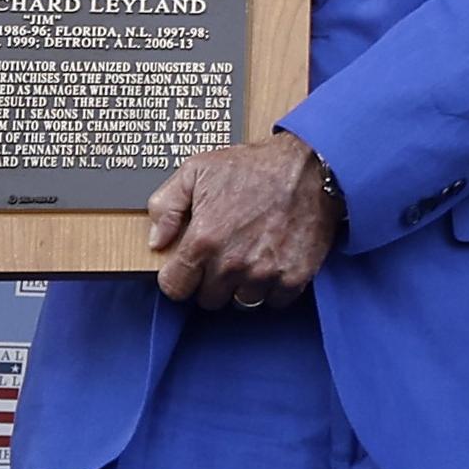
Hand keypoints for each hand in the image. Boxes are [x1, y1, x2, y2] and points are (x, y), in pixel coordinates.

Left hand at [145, 133, 339, 309]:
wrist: (311, 166)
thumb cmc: (254, 167)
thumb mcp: (196, 170)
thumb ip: (166, 206)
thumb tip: (157, 240)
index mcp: (204, 240)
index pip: (176, 289)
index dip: (179, 279)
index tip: (188, 269)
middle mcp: (233, 263)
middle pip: (209, 300)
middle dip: (211, 281)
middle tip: (223, 257)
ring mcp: (265, 273)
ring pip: (242, 302)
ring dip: (242, 286)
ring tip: (250, 258)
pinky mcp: (294, 277)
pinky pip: (274, 301)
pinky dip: (272, 288)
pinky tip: (272, 263)